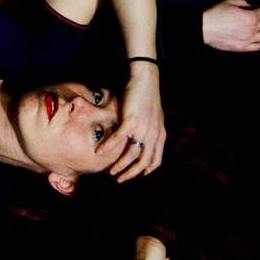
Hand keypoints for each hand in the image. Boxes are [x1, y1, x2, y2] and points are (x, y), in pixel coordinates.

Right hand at [96, 63, 164, 181]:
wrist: (145, 80)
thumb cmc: (147, 96)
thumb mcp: (155, 116)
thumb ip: (151, 129)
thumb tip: (143, 139)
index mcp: (160, 135)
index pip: (155, 160)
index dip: (146, 170)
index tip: (136, 176)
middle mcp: (153, 135)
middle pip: (143, 162)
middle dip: (131, 173)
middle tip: (119, 179)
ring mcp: (142, 129)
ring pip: (130, 154)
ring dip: (119, 164)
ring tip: (110, 171)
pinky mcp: (130, 121)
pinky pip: (118, 139)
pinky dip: (108, 147)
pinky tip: (99, 152)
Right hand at [203, 0, 259, 51]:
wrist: (204, 27)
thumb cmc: (215, 13)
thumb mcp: (230, 2)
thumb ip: (244, 2)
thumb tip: (251, 5)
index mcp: (250, 17)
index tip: (258, 9)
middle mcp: (252, 29)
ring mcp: (248, 40)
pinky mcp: (242, 47)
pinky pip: (258, 47)